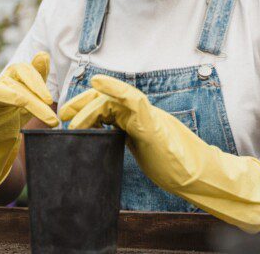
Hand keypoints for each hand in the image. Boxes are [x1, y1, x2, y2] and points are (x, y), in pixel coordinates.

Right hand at [0, 51, 57, 192]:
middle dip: (34, 100)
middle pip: (15, 85)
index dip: (37, 81)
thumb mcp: (29, 98)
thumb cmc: (11, 115)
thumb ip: (37, 77)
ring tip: (25, 105)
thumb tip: (43, 54)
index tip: (49, 100)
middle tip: (51, 119)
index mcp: (11, 81)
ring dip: (15, 99)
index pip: (24, 71)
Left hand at [59, 74, 259, 233]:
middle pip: (107, 99)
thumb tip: (103, 140)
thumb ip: (126, 139)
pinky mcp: (153, 125)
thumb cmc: (172, 166)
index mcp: (136, 120)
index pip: (108, 106)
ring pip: (114, 100)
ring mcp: (147, 117)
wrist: (196, 176)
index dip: (87, 107)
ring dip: (90, 105)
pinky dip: (116, 89)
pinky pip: (134, 100)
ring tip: (72, 118)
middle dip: (82, 103)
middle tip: (63, 114)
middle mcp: (141, 113)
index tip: (68, 116)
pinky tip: (99, 84)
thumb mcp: (141, 149)